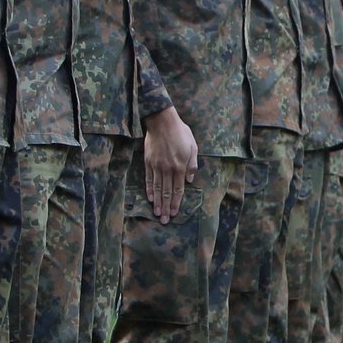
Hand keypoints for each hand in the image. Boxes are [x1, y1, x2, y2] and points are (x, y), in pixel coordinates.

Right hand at [142, 106, 199, 220]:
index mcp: (180, 167)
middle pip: (166, 192)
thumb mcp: (193, 147)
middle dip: (166, 207)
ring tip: (156, 213)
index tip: (174, 213)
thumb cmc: (180, 133)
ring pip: (156, 188)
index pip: (178, 189)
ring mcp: (157, 166)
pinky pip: (148, 179)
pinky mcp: (148, 162)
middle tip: (164, 221)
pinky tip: (150, 198)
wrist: (162, 122)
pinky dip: (149, 189)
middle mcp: (168, 169)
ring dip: (157, 202)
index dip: (176, 202)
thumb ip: (192, 164)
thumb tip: (190, 179)